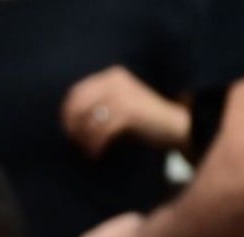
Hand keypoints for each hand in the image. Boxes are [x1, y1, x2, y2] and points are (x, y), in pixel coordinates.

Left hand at [61, 66, 189, 157]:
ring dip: (84, 138)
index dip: (67, 113)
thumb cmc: (145, 120)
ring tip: (87, 150)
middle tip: (76, 143)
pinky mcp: (129, 112)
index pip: (76, 91)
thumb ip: (98, 108)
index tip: (68, 130)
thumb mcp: (119, 107)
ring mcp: (122, 95)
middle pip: (78, 104)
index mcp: (112, 76)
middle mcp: (115, 81)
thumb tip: (70, 123)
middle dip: (72, 126)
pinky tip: (96, 153)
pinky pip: (101, 131)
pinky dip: (95, 145)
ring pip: (88, 119)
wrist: (176, 125)